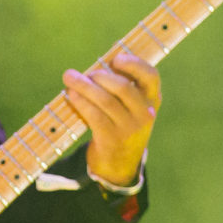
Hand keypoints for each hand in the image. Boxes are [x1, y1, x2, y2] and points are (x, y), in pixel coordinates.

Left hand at [64, 51, 160, 185]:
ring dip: (84, 86)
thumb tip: (95, 66)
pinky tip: (71, 95)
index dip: (134, 64)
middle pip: (123, 87)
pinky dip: (81, 103)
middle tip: (85, 73)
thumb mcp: (133, 107)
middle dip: (100, 75)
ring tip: (70, 78)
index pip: (151, 77)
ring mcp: (130, 128)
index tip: (115, 59)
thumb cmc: (122, 123)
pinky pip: (94, 116)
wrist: (120, 162)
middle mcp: (145, 113)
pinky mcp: (112, 139)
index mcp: (152, 99)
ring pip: (105, 101)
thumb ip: (122, 86)